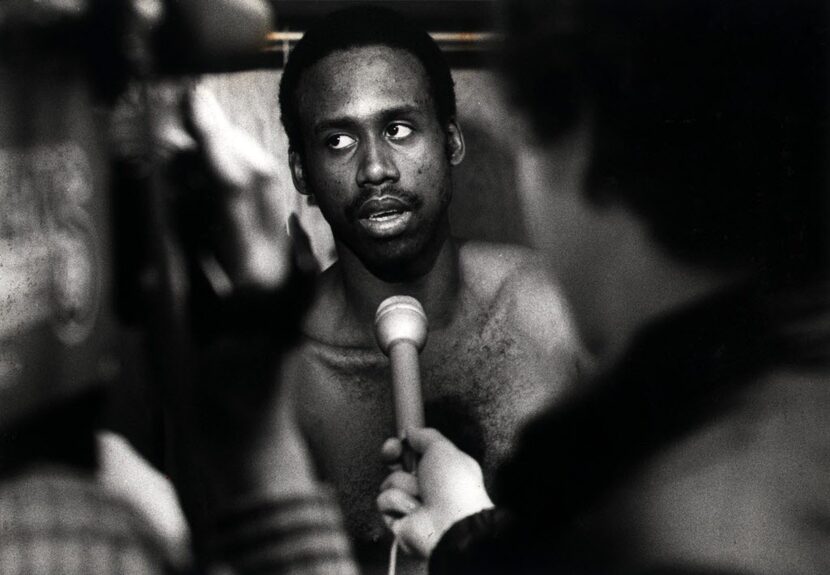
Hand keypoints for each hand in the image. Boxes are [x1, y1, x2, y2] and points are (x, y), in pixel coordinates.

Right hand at [377, 428, 493, 557]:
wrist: (450, 524)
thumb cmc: (454, 486)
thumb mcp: (443, 449)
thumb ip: (425, 435)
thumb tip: (411, 430)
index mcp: (441, 468)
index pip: (415, 451)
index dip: (405, 443)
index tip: (400, 437)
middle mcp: (426, 486)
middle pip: (397, 464)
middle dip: (393, 456)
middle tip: (393, 454)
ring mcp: (412, 503)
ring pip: (390, 481)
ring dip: (402, 484)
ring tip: (418, 494)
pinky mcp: (398, 520)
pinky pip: (384, 501)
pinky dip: (397, 502)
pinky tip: (412, 510)